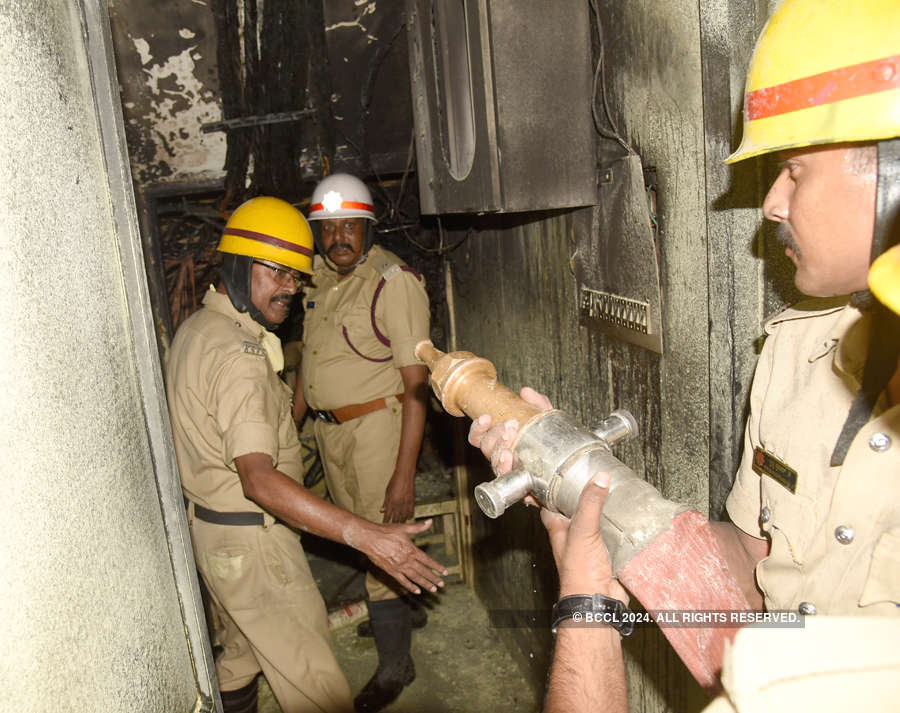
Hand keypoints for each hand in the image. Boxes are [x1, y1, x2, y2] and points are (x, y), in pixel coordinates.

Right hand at [361, 519, 447, 594]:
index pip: (427, 560)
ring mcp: (399, 567)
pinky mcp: (391, 571)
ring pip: (415, 578)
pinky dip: (410, 587)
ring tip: (433, 590)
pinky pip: (402, 581)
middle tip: (442, 585)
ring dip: (425, 584)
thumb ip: (418, 527)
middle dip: (433, 578)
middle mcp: (407, 560)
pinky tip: (417, 591)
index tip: (445, 572)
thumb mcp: (403, 528)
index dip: (437, 567)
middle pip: (423, 571)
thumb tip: (430, 521)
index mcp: (411, 549)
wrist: (369, 538)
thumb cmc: (386, 531)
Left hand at [381, 472, 414, 522]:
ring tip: (399, 524)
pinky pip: (411, 512)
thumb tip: (382, 510)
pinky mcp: (412, 501)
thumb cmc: (394, 482)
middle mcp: (398, 504)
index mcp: (391, 502)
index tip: (384, 524)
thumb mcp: (387, 492)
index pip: (387, 515)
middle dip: (393, 523)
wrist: (404, 476)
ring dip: (401, 521)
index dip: (386, 520)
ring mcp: (406, 503)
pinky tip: (407, 518)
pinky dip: (409, 516)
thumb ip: (385, 502)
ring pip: (404, 517)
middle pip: (396, 518)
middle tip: (391, 527)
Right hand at [467, 387, 552, 475]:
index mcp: (500, 439)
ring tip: (512, 437)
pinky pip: (504, 476)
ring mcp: (507, 468)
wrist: (564, 462)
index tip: (486, 417)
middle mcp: (500, 454)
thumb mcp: (545, 418)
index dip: (478, 427)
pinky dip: (505, 466)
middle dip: (496, 433)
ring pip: (493, 460)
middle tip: (510, 424)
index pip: (478, 436)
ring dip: (500, 447)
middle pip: (485, 446)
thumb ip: (537, 403)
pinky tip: (511, 457)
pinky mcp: (516, 480)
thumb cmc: (550, 441)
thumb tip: (525, 392)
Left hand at [541, 472, 628, 601]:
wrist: (598, 602)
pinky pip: (612, 539)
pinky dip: (619, 531)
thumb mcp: (583, 530)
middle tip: (593, 482)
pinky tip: (627, 523)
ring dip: (603, 514)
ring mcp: (588, 549)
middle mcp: (572, 539)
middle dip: (582, 500)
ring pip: (594, 525)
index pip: (549, 506)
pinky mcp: (606, 557)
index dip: (550, 491)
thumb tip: (599, 478)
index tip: (558, 475)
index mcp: (559, 530)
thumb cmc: (580, 573)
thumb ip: (590, 504)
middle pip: (573, 514)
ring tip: (614, 496)